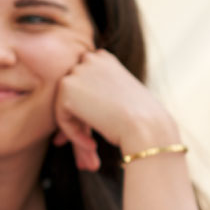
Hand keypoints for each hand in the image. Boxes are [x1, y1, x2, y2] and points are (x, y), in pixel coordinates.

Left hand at [52, 50, 179, 170]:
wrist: (148, 127)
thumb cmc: (142, 118)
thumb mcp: (120, 97)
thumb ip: (97, 93)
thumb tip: (75, 104)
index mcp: (103, 58)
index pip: (83, 84)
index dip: (86, 109)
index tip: (96, 129)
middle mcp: (89, 59)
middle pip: (73, 95)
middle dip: (78, 121)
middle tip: (90, 146)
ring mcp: (77, 71)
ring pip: (65, 106)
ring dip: (75, 130)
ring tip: (91, 151)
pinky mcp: (66, 87)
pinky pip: (61, 117)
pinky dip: (73, 134)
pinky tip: (92, 145)